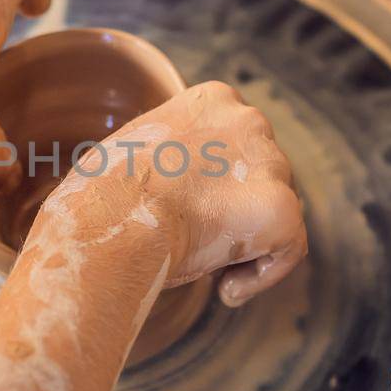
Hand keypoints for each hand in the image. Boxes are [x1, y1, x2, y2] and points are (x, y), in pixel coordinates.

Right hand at [36, 81, 307, 306]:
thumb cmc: (101, 196)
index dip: (214, 184)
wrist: (110, 221)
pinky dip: (261, 275)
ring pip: (276, 212)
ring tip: (205, 269)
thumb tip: (165, 184)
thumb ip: (166, 156)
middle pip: (260, 174)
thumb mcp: (130, 152)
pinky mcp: (282, 208)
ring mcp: (269, 162)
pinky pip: (289, 248)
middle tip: (197, 242)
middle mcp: (248, 120)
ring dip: (247, 243)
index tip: (187, 211)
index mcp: (210, 101)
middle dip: (235, 211)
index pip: (232, 143)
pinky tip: (225, 290)